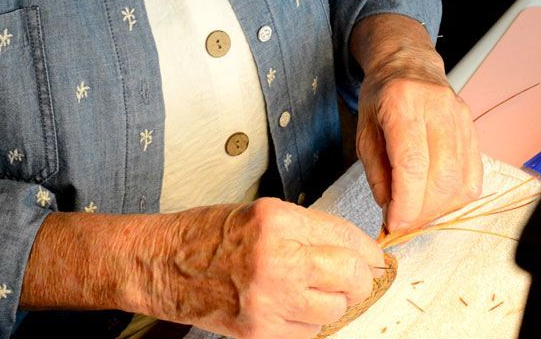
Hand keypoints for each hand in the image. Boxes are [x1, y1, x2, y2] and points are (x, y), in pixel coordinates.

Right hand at [164, 198, 384, 338]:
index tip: (374, 255)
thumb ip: (306, 228)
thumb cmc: (207, 235)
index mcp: (276, 222)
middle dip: (359, 277)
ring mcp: (269, 300)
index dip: (367, 248)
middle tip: (354, 274)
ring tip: (315, 289)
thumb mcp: (262, 213)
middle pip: (351, 276)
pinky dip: (309, 321)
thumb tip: (349, 245)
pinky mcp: (261, 332)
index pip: (344, 236)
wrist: (166, 264)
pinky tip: (293, 305)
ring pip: (335, 309)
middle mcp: (276, 260)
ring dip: (333, 301)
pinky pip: (309, 333)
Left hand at [350, 15, 481, 232]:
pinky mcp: (473, 129)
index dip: (406, 203)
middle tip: (402, 220)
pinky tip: (435, 198)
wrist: (408, 65)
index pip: (412, 164)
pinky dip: (455, 198)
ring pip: (460, 181)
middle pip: (441, 177)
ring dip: (438, 209)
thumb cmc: (381, 96)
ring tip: (416, 210)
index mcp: (403, 103)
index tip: (394, 223)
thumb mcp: (363, 130)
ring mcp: (460, 118)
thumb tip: (391, 211)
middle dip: (421, 211)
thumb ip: (375, 172)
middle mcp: (437, 108)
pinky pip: (473, 177)